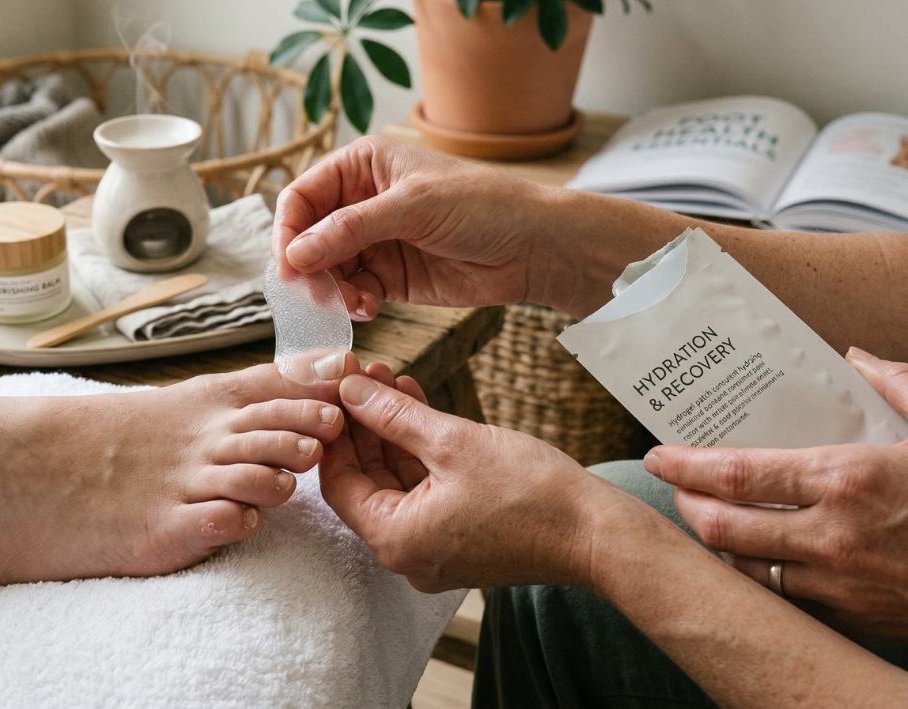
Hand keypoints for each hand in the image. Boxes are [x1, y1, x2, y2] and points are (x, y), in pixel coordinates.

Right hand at [272, 136, 547, 318]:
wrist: (534, 247)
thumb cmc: (482, 206)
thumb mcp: (412, 207)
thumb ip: (351, 229)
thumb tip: (296, 254)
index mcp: (362, 165)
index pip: (302, 197)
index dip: (288, 231)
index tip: (288, 266)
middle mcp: (362, 201)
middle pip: (308, 237)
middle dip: (307, 268)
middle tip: (315, 296)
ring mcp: (375, 240)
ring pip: (327, 270)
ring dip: (330, 291)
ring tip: (350, 304)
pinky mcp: (390, 276)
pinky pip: (353, 292)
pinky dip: (353, 304)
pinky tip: (368, 309)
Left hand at [320, 369, 620, 592]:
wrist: (597, 534)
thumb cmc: (531, 494)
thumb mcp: (451, 440)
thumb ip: (392, 414)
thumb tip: (350, 388)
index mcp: (394, 538)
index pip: (337, 481)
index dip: (333, 430)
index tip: (333, 387)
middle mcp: (406, 553)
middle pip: (365, 481)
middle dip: (364, 424)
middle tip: (363, 375)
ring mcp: (433, 549)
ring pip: (395, 483)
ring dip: (392, 432)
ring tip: (390, 379)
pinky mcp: (458, 539)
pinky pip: (423, 492)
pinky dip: (418, 453)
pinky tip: (417, 406)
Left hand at [644, 347, 907, 640]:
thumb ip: (897, 386)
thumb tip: (855, 357)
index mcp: (847, 479)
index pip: (736, 473)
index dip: (685, 464)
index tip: (658, 453)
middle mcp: (832, 537)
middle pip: (722, 528)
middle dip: (685, 505)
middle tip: (673, 484)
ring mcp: (841, 586)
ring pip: (745, 570)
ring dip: (715, 544)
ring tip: (706, 516)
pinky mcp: (855, 619)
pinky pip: (784, 598)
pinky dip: (757, 575)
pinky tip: (755, 555)